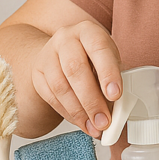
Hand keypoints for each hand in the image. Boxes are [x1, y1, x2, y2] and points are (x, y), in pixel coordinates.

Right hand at [31, 20, 123, 138]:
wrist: (65, 49)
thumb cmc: (94, 56)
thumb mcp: (108, 59)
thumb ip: (114, 79)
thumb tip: (120, 112)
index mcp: (89, 31)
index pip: (99, 49)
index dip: (108, 73)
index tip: (115, 95)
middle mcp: (65, 39)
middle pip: (75, 69)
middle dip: (91, 100)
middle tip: (104, 121)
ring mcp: (48, 55)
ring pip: (60, 86)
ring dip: (78, 111)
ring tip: (94, 127)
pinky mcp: (38, 73)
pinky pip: (50, 96)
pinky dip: (67, 113)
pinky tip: (81, 122)